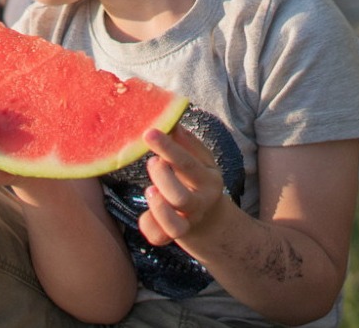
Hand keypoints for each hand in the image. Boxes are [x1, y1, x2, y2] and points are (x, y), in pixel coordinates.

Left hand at [136, 126, 232, 245]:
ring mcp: (187, 223)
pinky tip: (146, 211)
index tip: (149, 132)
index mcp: (208, 181)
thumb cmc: (198, 182)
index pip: (188, 164)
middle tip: (152, 162)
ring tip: (150, 190)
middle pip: (181, 199)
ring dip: (158, 207)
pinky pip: (157, 237)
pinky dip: (147, 225)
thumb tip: (172, 120)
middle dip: (162, 178)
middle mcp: (199, 204)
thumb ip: (187, 143)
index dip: (168, 148)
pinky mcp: (171, 236)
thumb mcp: (200, 161)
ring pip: (174, 226)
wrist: (212, 222)